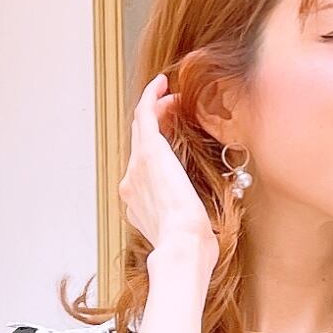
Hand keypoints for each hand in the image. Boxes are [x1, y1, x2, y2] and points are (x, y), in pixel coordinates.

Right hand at [121, 72, 219, 269]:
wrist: (182, 246)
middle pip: (139, 143)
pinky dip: (152, 96)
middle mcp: (131, 182)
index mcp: (137, 203)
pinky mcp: (149, 151)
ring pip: (141, 126)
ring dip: (155, 108)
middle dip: (154, 124)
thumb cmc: (190, 249)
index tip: (174, 141)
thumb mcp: (186, 234)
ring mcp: (137, 166)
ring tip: (171, 96)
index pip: (143, 169)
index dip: (158, 150)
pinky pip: (145, 113)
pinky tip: (162, 83)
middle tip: (172, 109)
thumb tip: (201, 225)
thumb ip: (187, 223)